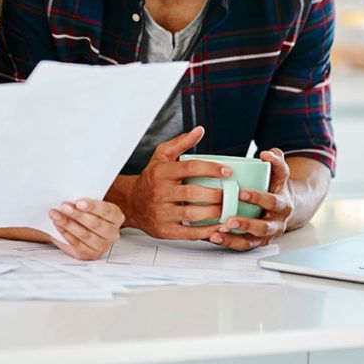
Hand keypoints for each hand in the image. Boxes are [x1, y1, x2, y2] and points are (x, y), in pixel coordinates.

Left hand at [48, 199, 124, 260]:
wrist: (80, 226)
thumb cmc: (86, 212)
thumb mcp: (89, 204)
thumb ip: (84, 202)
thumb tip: (71, 197)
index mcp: (116, 217)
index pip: (107, 211)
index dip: (93, 207)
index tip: (79, 202)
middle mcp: (112, 233)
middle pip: (96, 224)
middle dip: (78, 215)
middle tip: (64, 207)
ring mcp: (102, 246)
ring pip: (86, 235)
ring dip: (68, 224)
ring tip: (56, 215)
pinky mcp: (90, 254)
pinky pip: (77, 244)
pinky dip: (65, 233)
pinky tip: (58, 225)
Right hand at [124, 126, 232, 240]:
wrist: (131, 202)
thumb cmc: (151, 179)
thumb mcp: (161, 156)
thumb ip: (181, 143)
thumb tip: (199, 130)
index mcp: (162, 172)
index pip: (189, 168)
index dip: (211, 169)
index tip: (228, 171)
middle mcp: (160, 192)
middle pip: (192, 193)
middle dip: (216, 194)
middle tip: (232, 194)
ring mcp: (161, 212)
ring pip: (191, 214)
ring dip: (213, 213)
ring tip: (228, 209)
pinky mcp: (164, 229)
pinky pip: (188, 233)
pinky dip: (205, 232)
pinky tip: (218, 228)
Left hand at [209, 148, 293, 250]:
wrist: (282, 208)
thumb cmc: (275, 188)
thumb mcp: (279, 174)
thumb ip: (276, 161)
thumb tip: (267, 153)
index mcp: (282, 205)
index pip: (272, 201)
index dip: (257, 198)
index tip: (241, 193)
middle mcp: (276, 223)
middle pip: (263, 227)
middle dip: (245, 224)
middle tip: (229, 220)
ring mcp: (266, 236)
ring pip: (251, 241)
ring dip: (233, 238)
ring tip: (217, 232)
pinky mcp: (256, 243)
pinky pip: (242, 246)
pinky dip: (228, 243)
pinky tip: (214, 237)